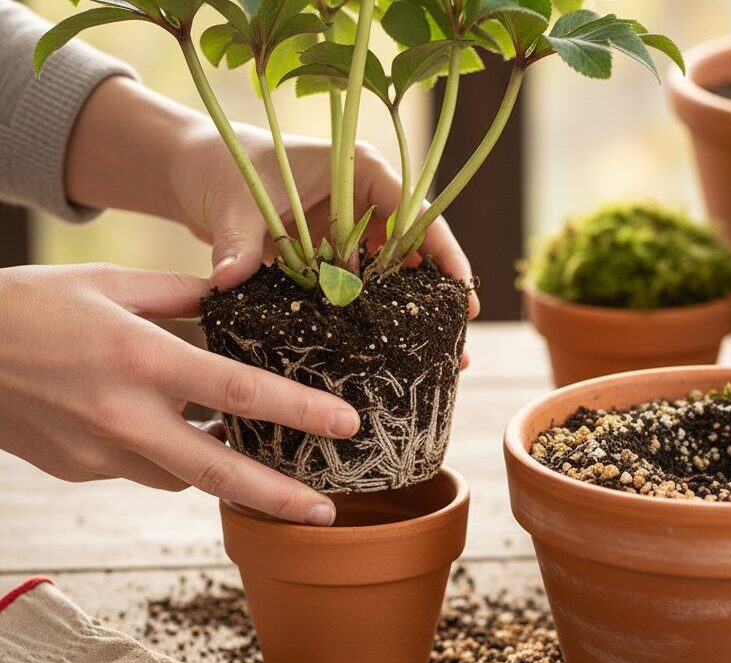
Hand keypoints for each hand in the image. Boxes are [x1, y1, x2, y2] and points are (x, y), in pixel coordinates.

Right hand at [0, 263, 359, 524]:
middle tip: (326, 514)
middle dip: (279, 496)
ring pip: (182, 475)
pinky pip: (142, 470)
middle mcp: (123, 416)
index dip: (300, 411)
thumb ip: (183, 295)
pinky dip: (169, 456)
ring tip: (264, 465)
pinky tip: (176, 433)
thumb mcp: (112, 284)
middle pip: (219, 469)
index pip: (239, 391)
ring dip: (224, 472)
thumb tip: (240, 296)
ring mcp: (98, 453)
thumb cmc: (33, 305)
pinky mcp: (80, 471)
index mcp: (140, 359)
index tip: (346, 425)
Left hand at [169, 124, 479, 318]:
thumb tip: (229, 280)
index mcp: (358, 170)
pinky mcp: (338, 254)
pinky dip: (378, 313)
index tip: (460, 289)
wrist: (198, 170)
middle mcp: (366, 198)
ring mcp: (354, 228)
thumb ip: (236, 242)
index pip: (414, 211)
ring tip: (439, 355)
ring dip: (415, 310)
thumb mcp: (233, 205)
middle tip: (462, 336)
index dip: (442, 250)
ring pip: (397, 271)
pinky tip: (393, 348)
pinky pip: (367, 285)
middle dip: (439, 292)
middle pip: (417, 247)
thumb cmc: (221, 168)